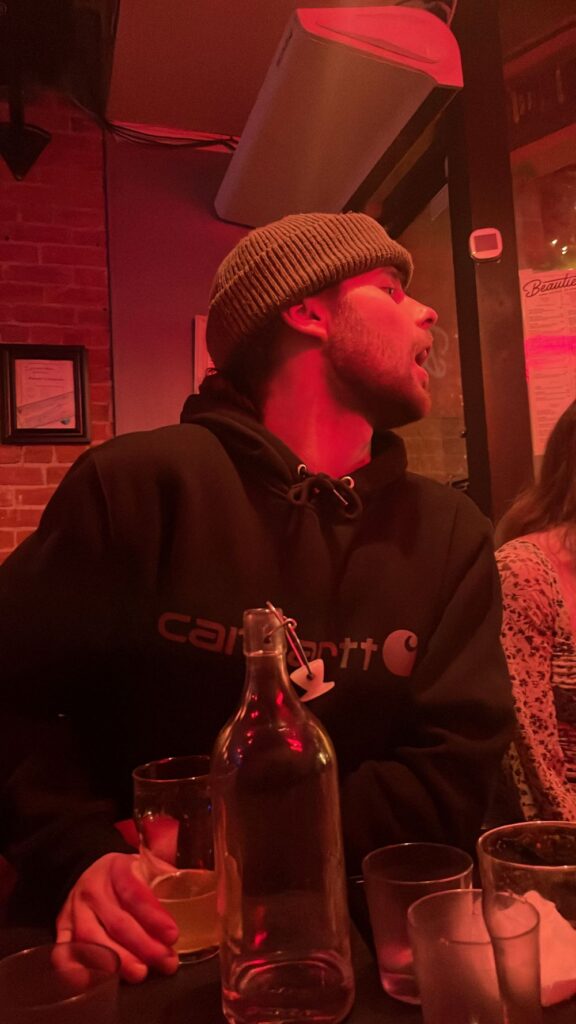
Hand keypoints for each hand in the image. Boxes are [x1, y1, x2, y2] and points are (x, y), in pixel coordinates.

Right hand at [56, 852, 179, 982]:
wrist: (85, 870)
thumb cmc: (124, 874)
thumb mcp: (144, 865)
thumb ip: (168, 878)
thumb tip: (209, 892)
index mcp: (116, 869)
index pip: (134, 893)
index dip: (153, 916)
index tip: (173, 935)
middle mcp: (93, 889)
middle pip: (117, 923)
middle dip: (145, 946)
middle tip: (167, 962)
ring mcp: (74, 910)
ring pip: (93, 940)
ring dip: (119, 961)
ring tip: (141, 973)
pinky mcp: (61, 928)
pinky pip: (65, 951)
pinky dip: (79, 967)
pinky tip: (100, 979)